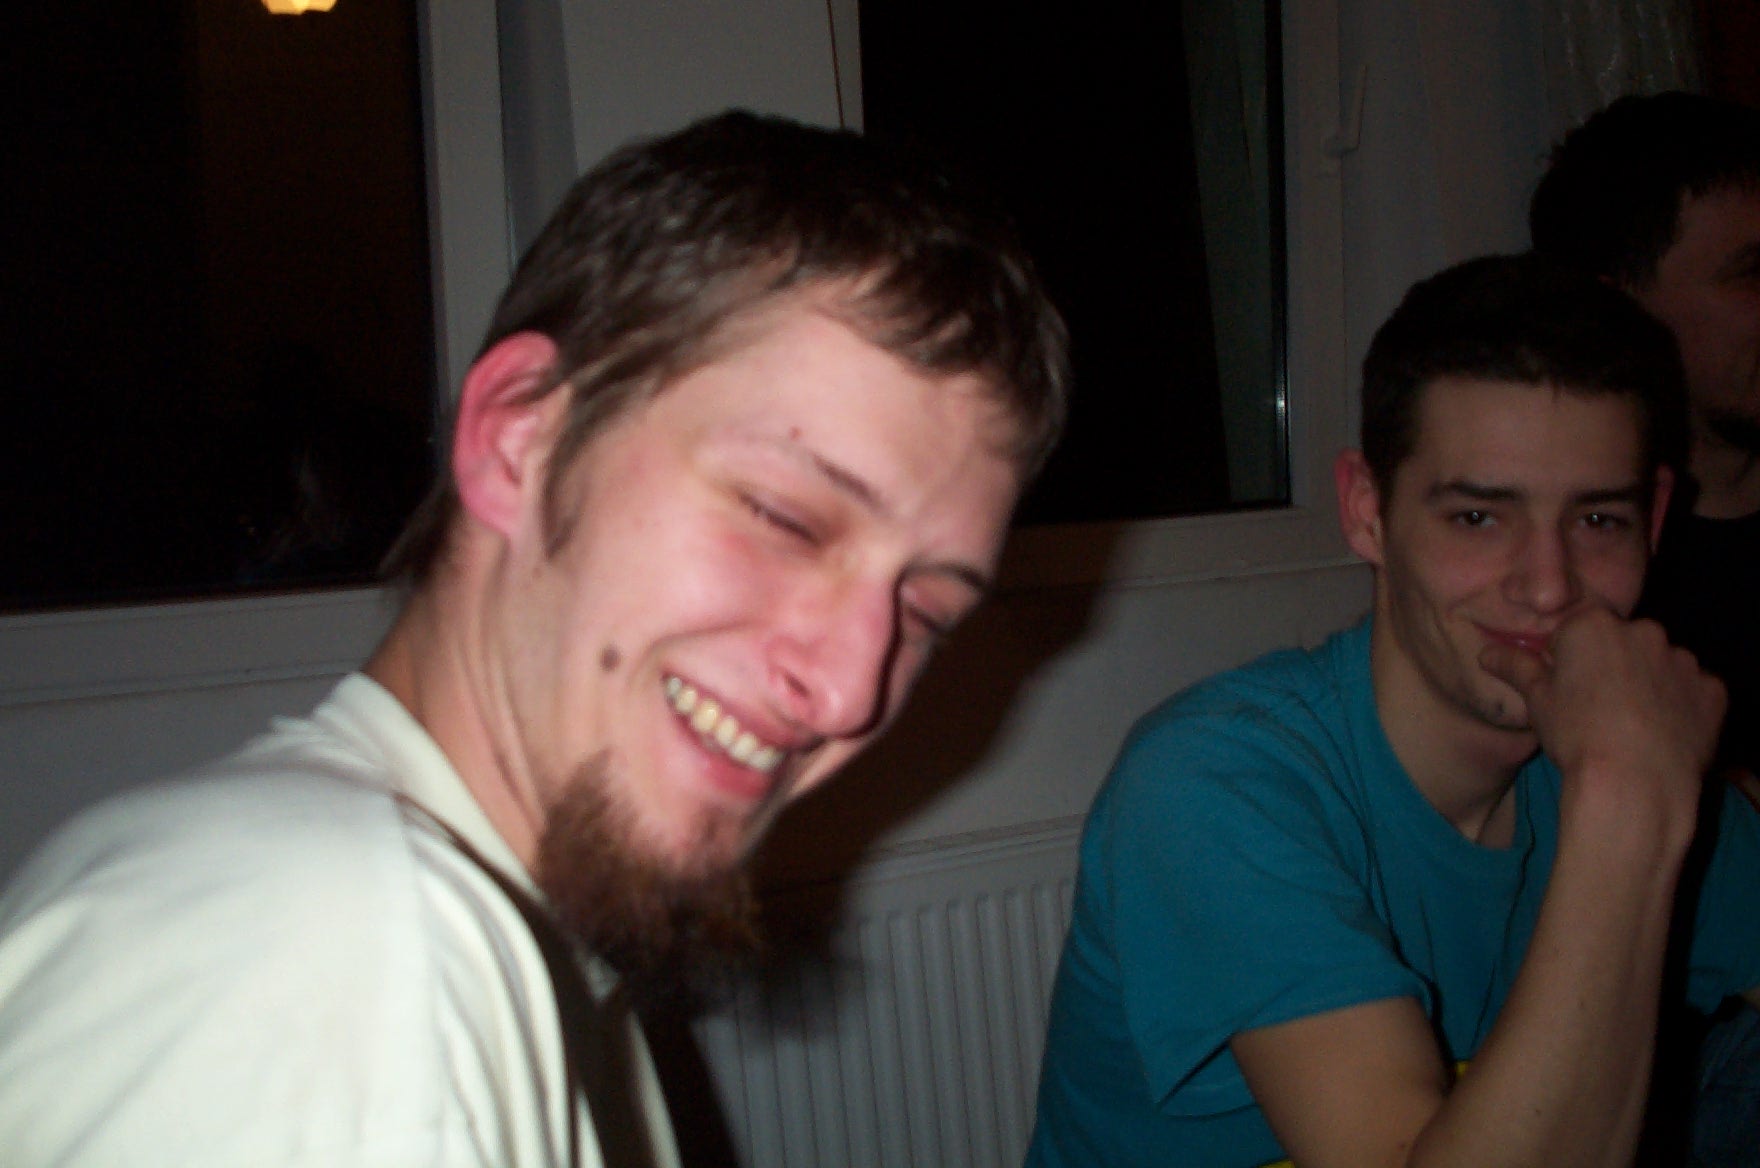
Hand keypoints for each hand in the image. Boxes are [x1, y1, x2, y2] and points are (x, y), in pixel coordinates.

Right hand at [1481, 608, 1723, 838]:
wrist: (1635, 784)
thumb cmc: (1577, 736)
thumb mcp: (1537, 702)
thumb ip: (1516, 668)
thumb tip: (1486, 654)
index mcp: (1593, 625)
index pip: (1576, 628)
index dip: (1568, 656)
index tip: (1566, 685)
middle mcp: (1643, 631)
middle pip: (1622, 641)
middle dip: (1612, 664)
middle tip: (1598, 706)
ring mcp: (1682, 660)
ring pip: (1659, 664)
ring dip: (1647, 683)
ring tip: (1632, 724)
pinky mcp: (1712, 690)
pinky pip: (1691, 691)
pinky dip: (1679, 706)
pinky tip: (1662, 733)